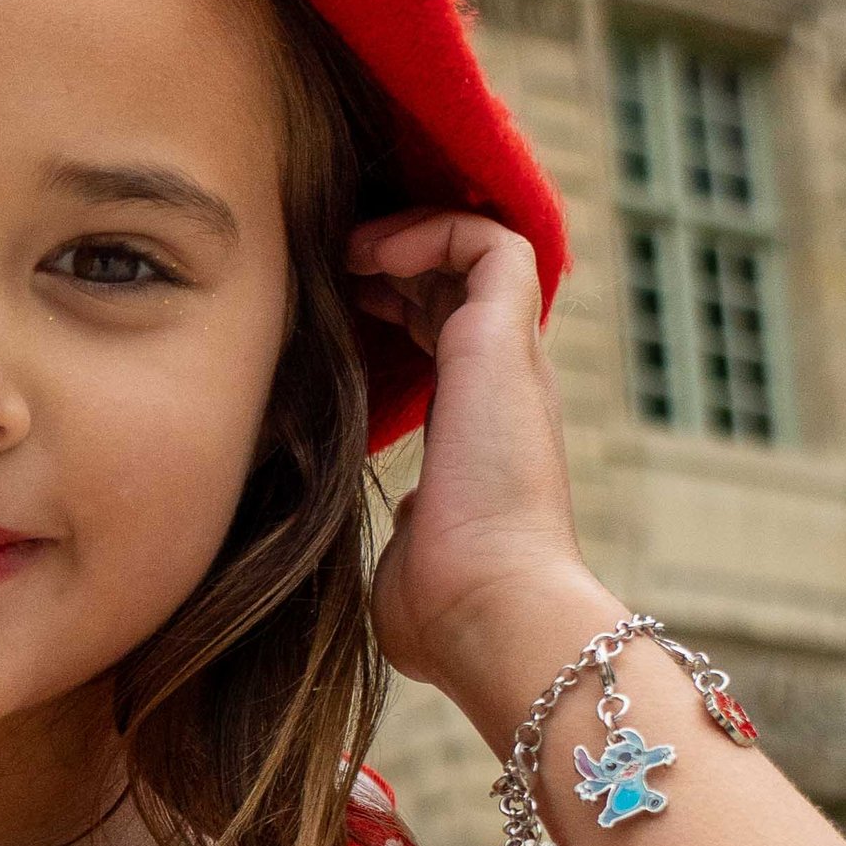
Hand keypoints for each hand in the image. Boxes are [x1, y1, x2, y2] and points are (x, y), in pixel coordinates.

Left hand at [345, 210, 607, 725]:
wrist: (492, 614)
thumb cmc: (446, 611)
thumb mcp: (408, 553)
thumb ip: (408, 525)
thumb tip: (408, 522)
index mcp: (479, 428)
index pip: (445, 338)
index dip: (394, 304)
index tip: (339, 303)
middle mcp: (504, 386)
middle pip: (460, 286)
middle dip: (397, 258)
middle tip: (334, 262)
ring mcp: (510, 361)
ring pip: (483, 250)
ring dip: (412, 234)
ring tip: (352, 249)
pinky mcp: (506, 341)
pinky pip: (490, 243)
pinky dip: (435, 232)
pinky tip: (376, 259)